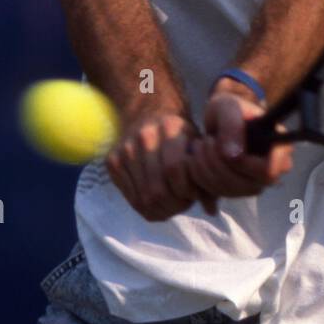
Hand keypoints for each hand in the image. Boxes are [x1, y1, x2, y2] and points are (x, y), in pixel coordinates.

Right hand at [106, 106, 217, 220]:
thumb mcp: (198, 146)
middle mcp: (143, 136)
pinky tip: (158, 200)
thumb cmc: (180, 135)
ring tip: (172, 203)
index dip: (186, 191)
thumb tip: (211, 211)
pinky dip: (147, 207)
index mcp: (169, 127)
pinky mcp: (112, 161)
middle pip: (157, 190)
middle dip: (174, 205)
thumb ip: (206, 175)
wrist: (149, 113)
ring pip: (143, 199)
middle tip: (183, 202)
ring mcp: (124, 150)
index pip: (174, 170)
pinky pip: (131, 199)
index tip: (194, 194)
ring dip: (161, 209)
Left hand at [185, 82, 293, 201]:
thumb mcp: (227, 107)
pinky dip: (201, 177)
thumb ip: (232, 125)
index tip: (227, 151)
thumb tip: (234, 156)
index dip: (246, 165)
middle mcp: (272, 168)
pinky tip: (197, 159)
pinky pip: (219, 193)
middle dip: (218, 164)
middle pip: (249, 185)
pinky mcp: (238, 189)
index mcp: (279, 146)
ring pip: (231, 191)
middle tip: (205, 141)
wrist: (217, 120)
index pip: (270, 170)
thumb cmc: (228, 108)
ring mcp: (255, 181)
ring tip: (200, 145)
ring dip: (206, 169)